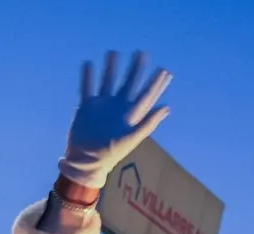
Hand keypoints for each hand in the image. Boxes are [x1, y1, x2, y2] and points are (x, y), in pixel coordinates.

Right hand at [61, 50, 171, 188]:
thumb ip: (148, 123)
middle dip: (135, 69)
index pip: (146, 94)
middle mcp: (117, 106)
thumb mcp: (132, 138)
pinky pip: (87, 88)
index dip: (156, 83)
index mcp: (131, 113)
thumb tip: (167, 108)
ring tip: (112, 53)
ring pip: (107, 81)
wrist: (86, 160)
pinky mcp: (86, 106)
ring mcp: (101, 105)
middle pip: (128, 83)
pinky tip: (88, 65)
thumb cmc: (111, 153)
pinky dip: (87, 77)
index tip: (165, 71)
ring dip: (110, 68)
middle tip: (142, 53)